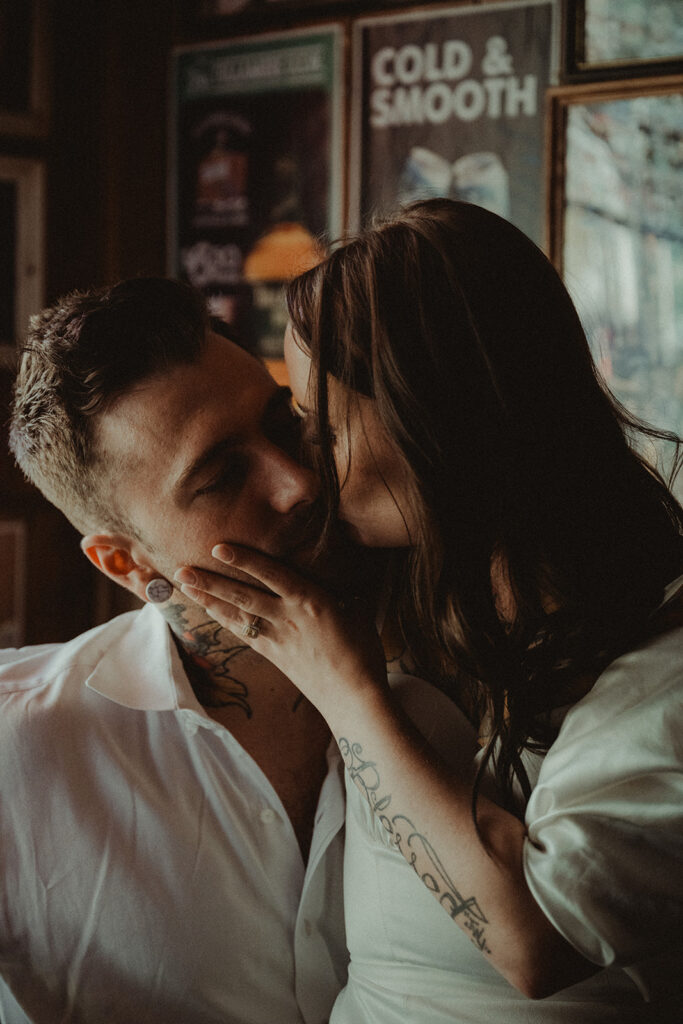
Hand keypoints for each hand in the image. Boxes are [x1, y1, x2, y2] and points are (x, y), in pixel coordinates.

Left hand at [174, 544, 388, 723]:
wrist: (353, 697)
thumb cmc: (362, 653)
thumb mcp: (359, 613)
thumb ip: (344, 594)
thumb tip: (341, 579)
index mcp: (312, 601)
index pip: (271, 574)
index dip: (244, 560)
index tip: (219, 548)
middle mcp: (288, 617)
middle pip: (242, 595)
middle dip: (211, 581)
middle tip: (183, 568)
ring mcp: (278, 639)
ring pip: (236, 614)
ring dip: (209, 599)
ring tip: (186, 585)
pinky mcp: (273, 656)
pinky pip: (242, 633)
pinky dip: (224, 620)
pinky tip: (209, 610)